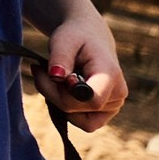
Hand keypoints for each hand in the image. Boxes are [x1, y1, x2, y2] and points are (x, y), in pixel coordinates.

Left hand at [39, 13, 129, 130]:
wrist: (88, 38)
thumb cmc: (75, 37)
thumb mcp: (63, 39)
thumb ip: (60, 57)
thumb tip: (57, 77)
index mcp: (111, 75)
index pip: (91, 100)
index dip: (68, 93)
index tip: (56, 75)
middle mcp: (118, 94)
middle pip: (74, 108)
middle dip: (51, 91)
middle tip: (41, 70)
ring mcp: (113, 106)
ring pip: (75, 117)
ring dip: (56, 99)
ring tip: (55, 78)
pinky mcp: (104, 113)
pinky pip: (81, 122)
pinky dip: (65, 109)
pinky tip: (60, 90)